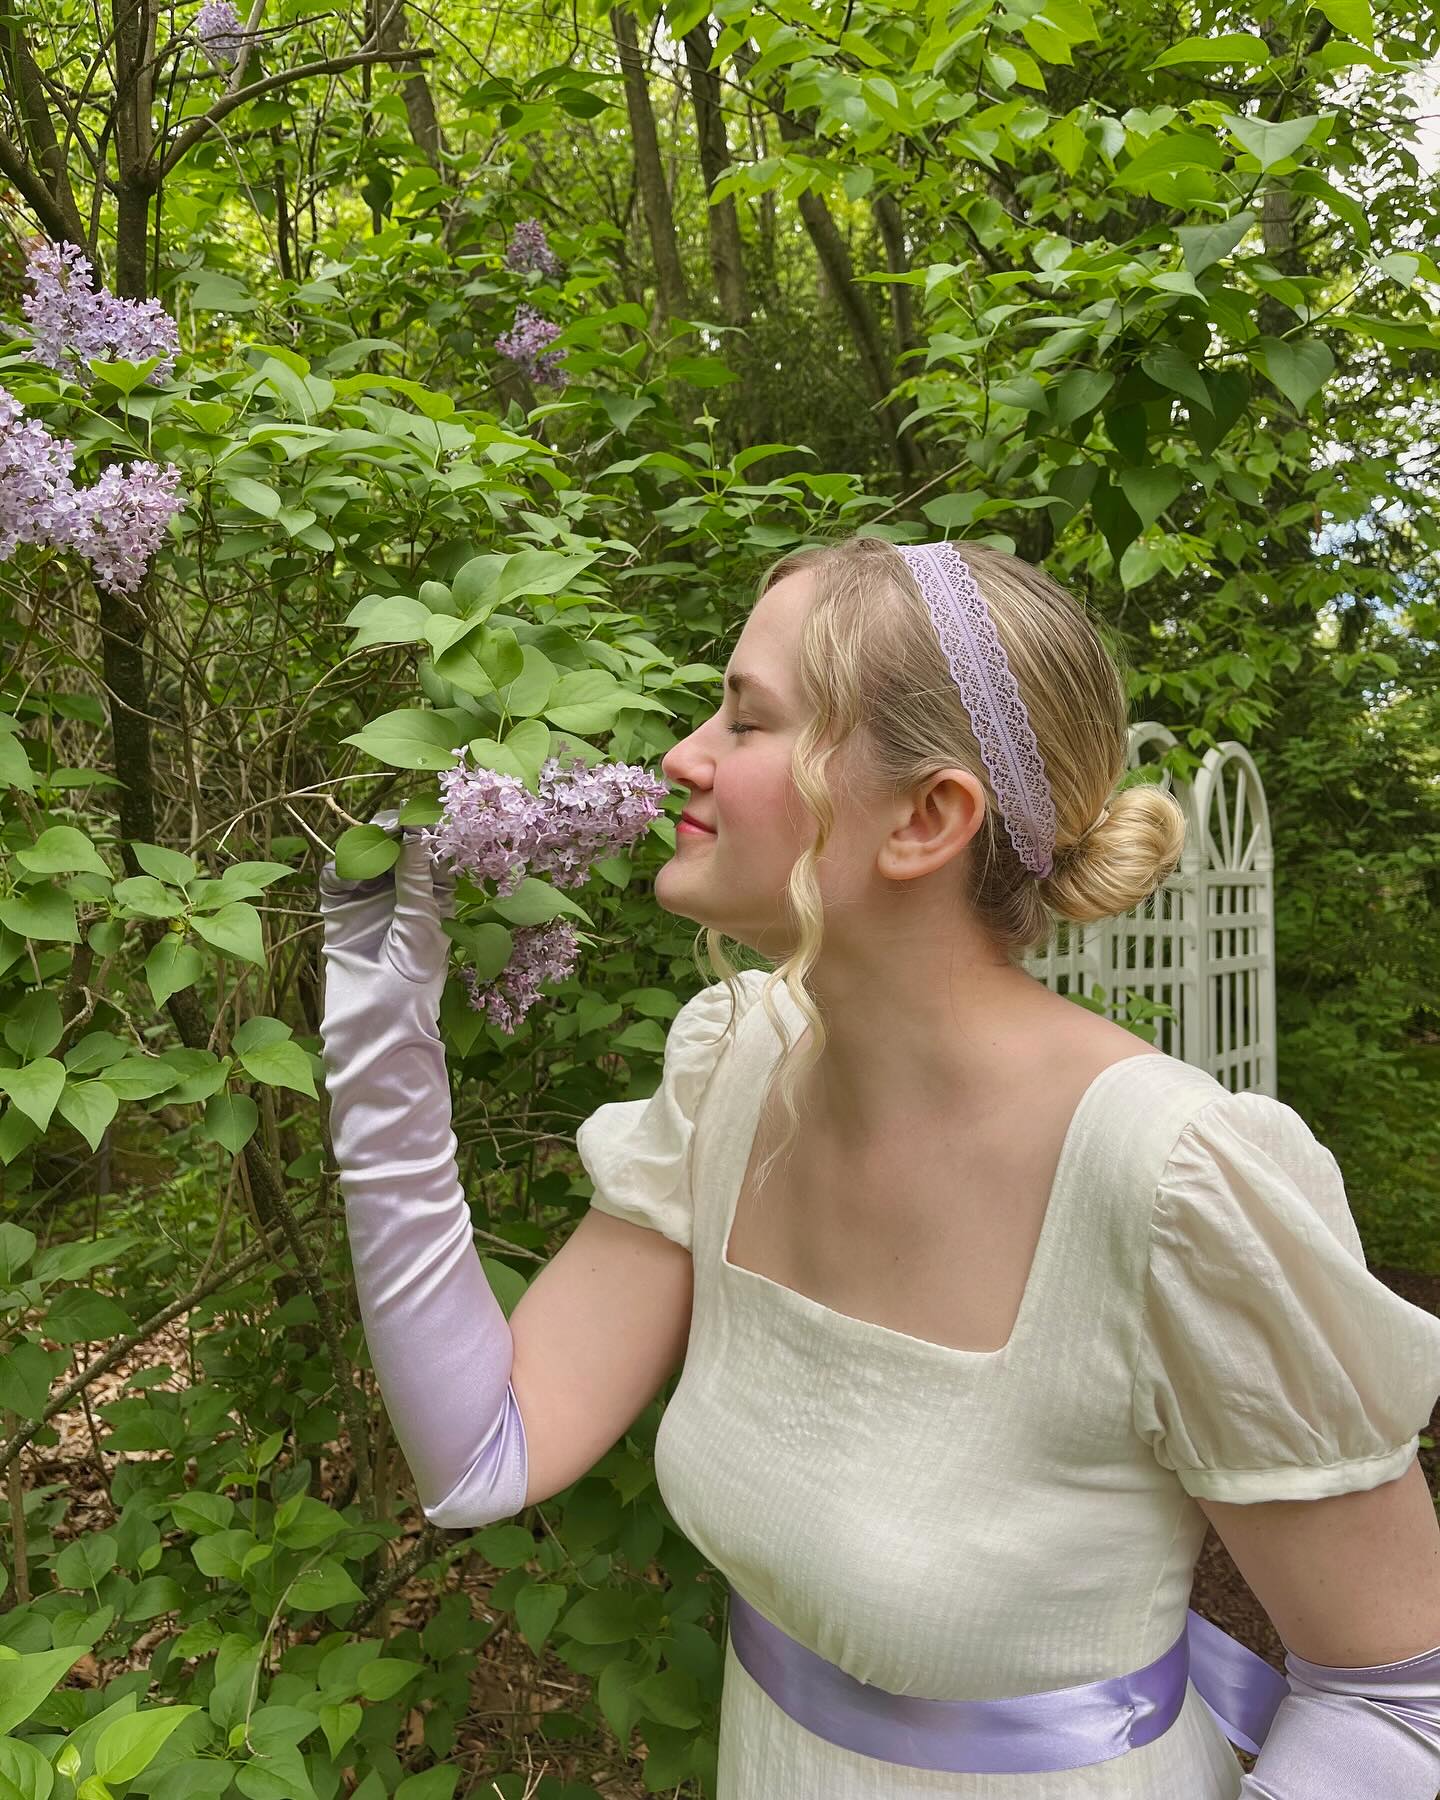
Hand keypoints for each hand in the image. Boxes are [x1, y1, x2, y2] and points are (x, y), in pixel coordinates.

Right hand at [318, 811, 456, 1037]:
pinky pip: (336, 880)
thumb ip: (415, 878)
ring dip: (365, 846)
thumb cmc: (413, 976)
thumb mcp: (421, 922)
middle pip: (394, 849)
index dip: (425, 832)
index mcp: (433, 896)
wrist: (378, 1019)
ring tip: (370, 845)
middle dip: (392, 833)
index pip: (429, 853)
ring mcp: (369, 901)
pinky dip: (339, 869)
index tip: (421, 817)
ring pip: (363, 858)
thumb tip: (415, 835)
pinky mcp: (340, 912)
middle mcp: (401, 894)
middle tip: (392, 825)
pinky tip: (348, 871)